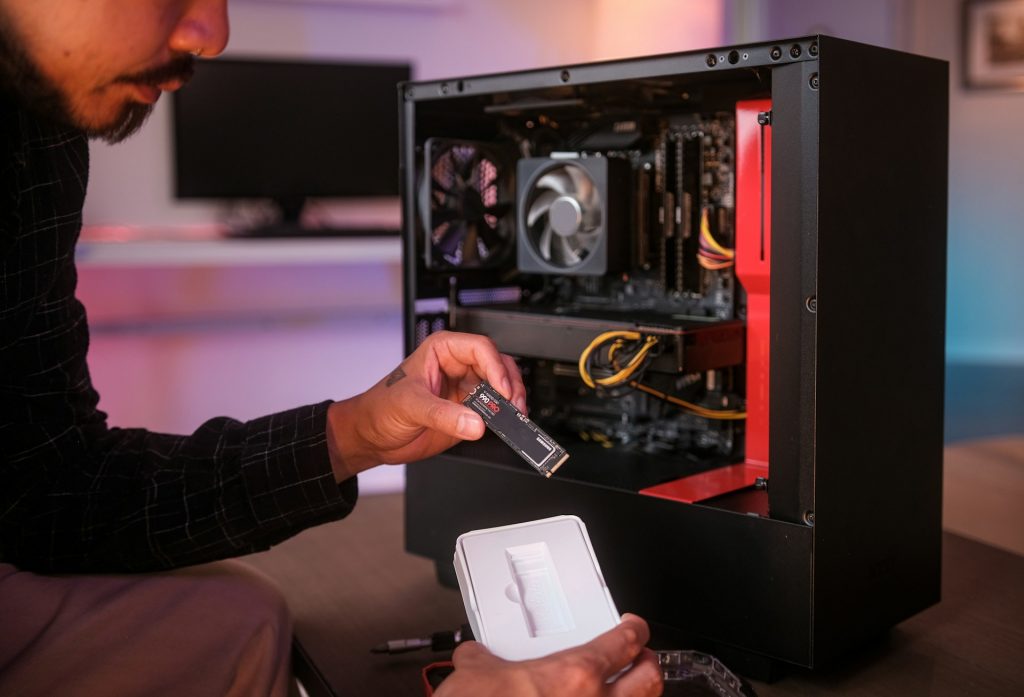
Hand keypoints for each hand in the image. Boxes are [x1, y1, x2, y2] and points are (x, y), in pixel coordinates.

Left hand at [325, 331, 525, 480]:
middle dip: (509, 384)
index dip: (495, 367)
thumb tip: (474, 423)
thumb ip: (443, 415)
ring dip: (511, 400)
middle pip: (498, 365)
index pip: (480, 348)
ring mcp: (465, 389)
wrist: (372, 436)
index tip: (500, 390)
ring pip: (501, 386)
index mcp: (442, 350)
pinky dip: (504, 417)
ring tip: (512, 416)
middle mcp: (458, 366)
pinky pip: (494, 409)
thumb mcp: (409, 406)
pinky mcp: (469, 411)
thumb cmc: (380, 408)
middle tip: (512, 406)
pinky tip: (504, 425)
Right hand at [435, 614, 661, 696]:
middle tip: (638, 657)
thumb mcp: (475, 672)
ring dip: (634, 696)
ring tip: (623, 688)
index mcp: (575, 675)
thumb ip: (485, 657)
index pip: (625, 642)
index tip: (632, 626)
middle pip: (649, 680)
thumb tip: (477, 656)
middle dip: (648, 664)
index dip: (634, 629)